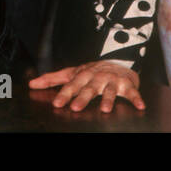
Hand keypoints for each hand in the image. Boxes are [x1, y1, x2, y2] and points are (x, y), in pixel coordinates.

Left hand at [29, 60, 143, 112]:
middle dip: (82, 98)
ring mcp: (112, 80)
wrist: (118, 61)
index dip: (64, 94)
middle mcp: (97, 77)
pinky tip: (140, 106)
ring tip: (105, 109)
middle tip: (76, 108)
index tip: (57, 104)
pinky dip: (136, 98)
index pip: (71, 85)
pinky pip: (132, 92)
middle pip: (89, 89)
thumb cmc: (91, 71)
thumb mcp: (71, 73)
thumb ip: (52, 79)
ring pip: (110, 90)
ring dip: (108, 99)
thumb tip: (31, 84)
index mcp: (82, 76)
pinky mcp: (127, 84)